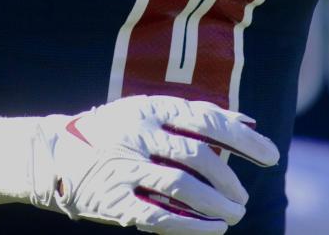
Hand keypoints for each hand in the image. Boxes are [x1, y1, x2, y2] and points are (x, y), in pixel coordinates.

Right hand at [40, 95, 278, 232]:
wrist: (57, 153)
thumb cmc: (118, 129)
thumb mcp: (152, 110)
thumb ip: (199, 115)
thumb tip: (250, 121)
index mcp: (152, 107)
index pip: (206, 120)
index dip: (242, 140)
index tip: (271, 157)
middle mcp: (139, 133)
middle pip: (196, 155)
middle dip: (228, 179)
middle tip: (244, 198)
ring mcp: (125, 166)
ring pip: (181, 187)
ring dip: (215, 204)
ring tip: (235, 214)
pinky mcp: (114, 201)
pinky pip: (159, 216)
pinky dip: (191, 226)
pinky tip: (214, 230)